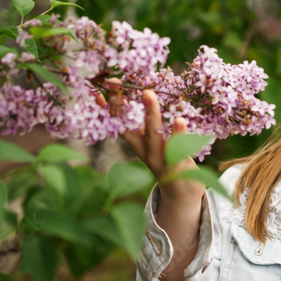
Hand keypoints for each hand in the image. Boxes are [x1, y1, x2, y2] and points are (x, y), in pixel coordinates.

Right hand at [95, 79, 204, 201]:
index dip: (111, 109)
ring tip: (149, 95)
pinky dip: (179, 135)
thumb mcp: (152, 143)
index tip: (99, 91)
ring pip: (156, 138)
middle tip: (133, 87)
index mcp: (139, 144)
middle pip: (137, 127)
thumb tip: (142, 94)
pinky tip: (180, 120)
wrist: (180, 194)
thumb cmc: (166, 160)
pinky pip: (178, 150)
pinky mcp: (177, 167)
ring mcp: (161, 160)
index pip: (121, 124)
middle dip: (129, 107)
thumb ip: (147, 123)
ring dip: (152, 116)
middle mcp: (147, 151)